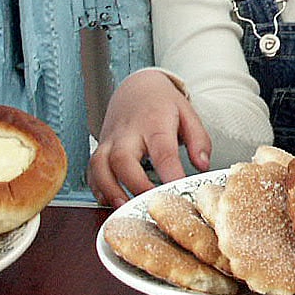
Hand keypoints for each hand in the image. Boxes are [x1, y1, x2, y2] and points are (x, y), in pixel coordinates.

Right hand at [88, 70, 211, 205]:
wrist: (136, 87)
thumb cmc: (162, 103)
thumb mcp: (188, 113)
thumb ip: (198, 140)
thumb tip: (203, 165)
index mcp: (155, 122)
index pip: (162, 150)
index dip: (170, 172)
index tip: (178, 190)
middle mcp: (128, 132)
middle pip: (123, 159)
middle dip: (134, 184)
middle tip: (150, 204)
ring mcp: (110, 141)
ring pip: (100, 165)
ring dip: (110, 189)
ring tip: (124, 208)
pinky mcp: (101, 149)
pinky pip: (92, 171)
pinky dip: (98, 188)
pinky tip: (110, 202)